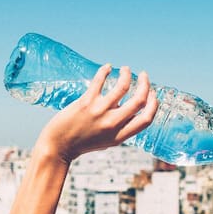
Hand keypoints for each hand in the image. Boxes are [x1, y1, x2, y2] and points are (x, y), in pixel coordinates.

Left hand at [34, 64, 158, 163]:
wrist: (58, 146)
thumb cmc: (82, 142)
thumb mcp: (107, 141)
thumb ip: (120, 127)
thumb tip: (128, 107)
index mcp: (119, 136)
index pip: (146, 119)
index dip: (153, 104)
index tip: (152, 93)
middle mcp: (112, 124)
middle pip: (139, 100)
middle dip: (145, 84)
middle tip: (144, 76)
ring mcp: (99, 111)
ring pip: (123, 86)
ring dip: (127, 74)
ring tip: (126, 69)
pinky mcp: (86, 102)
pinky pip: (100, 80)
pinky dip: (105, 70)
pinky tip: (107, 67)